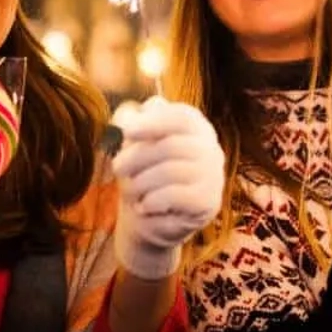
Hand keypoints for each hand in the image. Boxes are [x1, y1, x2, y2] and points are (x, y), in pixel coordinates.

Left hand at [111, 96, 225, 278]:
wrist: (154, 216)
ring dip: (141, 182)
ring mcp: (214, 176)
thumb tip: (130, 114)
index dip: (153, 122)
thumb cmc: (144, 172)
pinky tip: (143, 205)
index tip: (126, 132)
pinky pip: (176, 196)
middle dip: (137, 157)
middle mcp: (211, 149)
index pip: (182, 118)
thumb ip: (133, 124)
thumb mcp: (135, 144)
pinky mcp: (208, 201)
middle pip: (172, 145)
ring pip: (171, 171)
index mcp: (197, 128)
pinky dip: (152, 201)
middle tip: (117, 167)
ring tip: (129, 191)